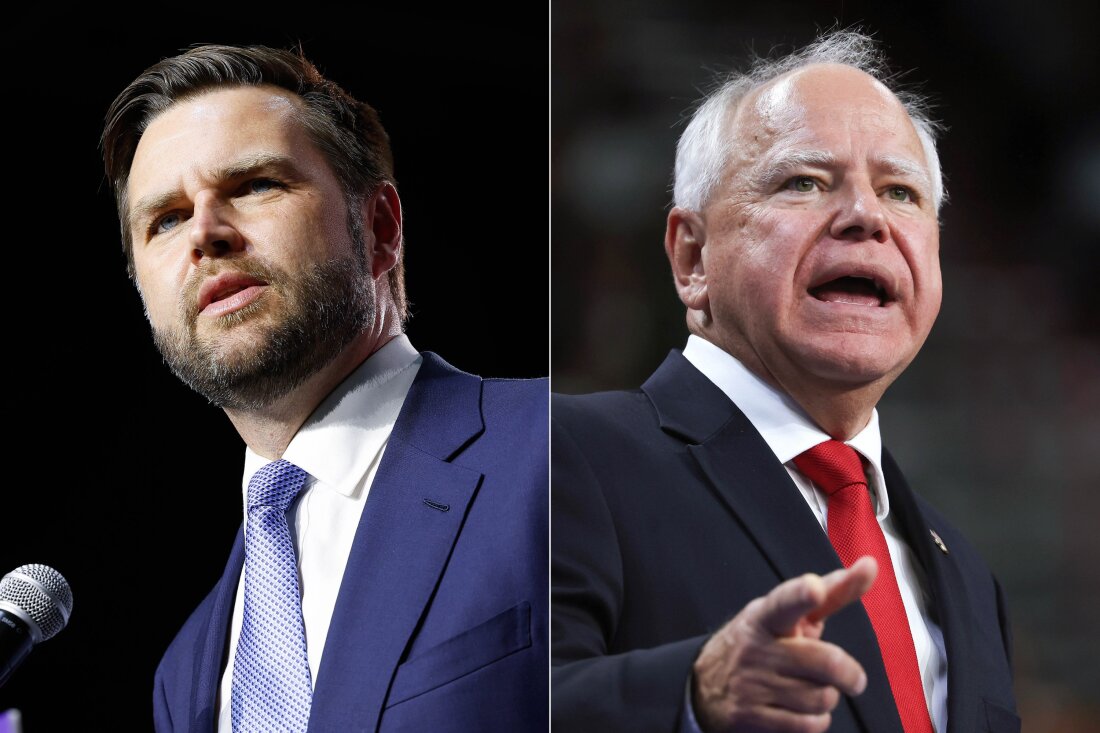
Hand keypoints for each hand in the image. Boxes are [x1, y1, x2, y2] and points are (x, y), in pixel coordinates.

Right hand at [691, 556, 876, 732]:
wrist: (705, 685)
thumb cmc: (764, 643)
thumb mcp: (788, 616)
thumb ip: (831, 593)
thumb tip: (870, 565)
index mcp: (766, 616)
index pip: (785, 602)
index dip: (801, 594)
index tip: (814, 588)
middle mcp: (757, 648)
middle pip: (824, 662)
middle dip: (849, 675)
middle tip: (854, 679)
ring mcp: (752, 683)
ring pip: (821, 697)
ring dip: (827, 697)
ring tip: (811, 689)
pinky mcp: (751, 716)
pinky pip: (808, 724)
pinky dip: (816, 720)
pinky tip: (802, 710)